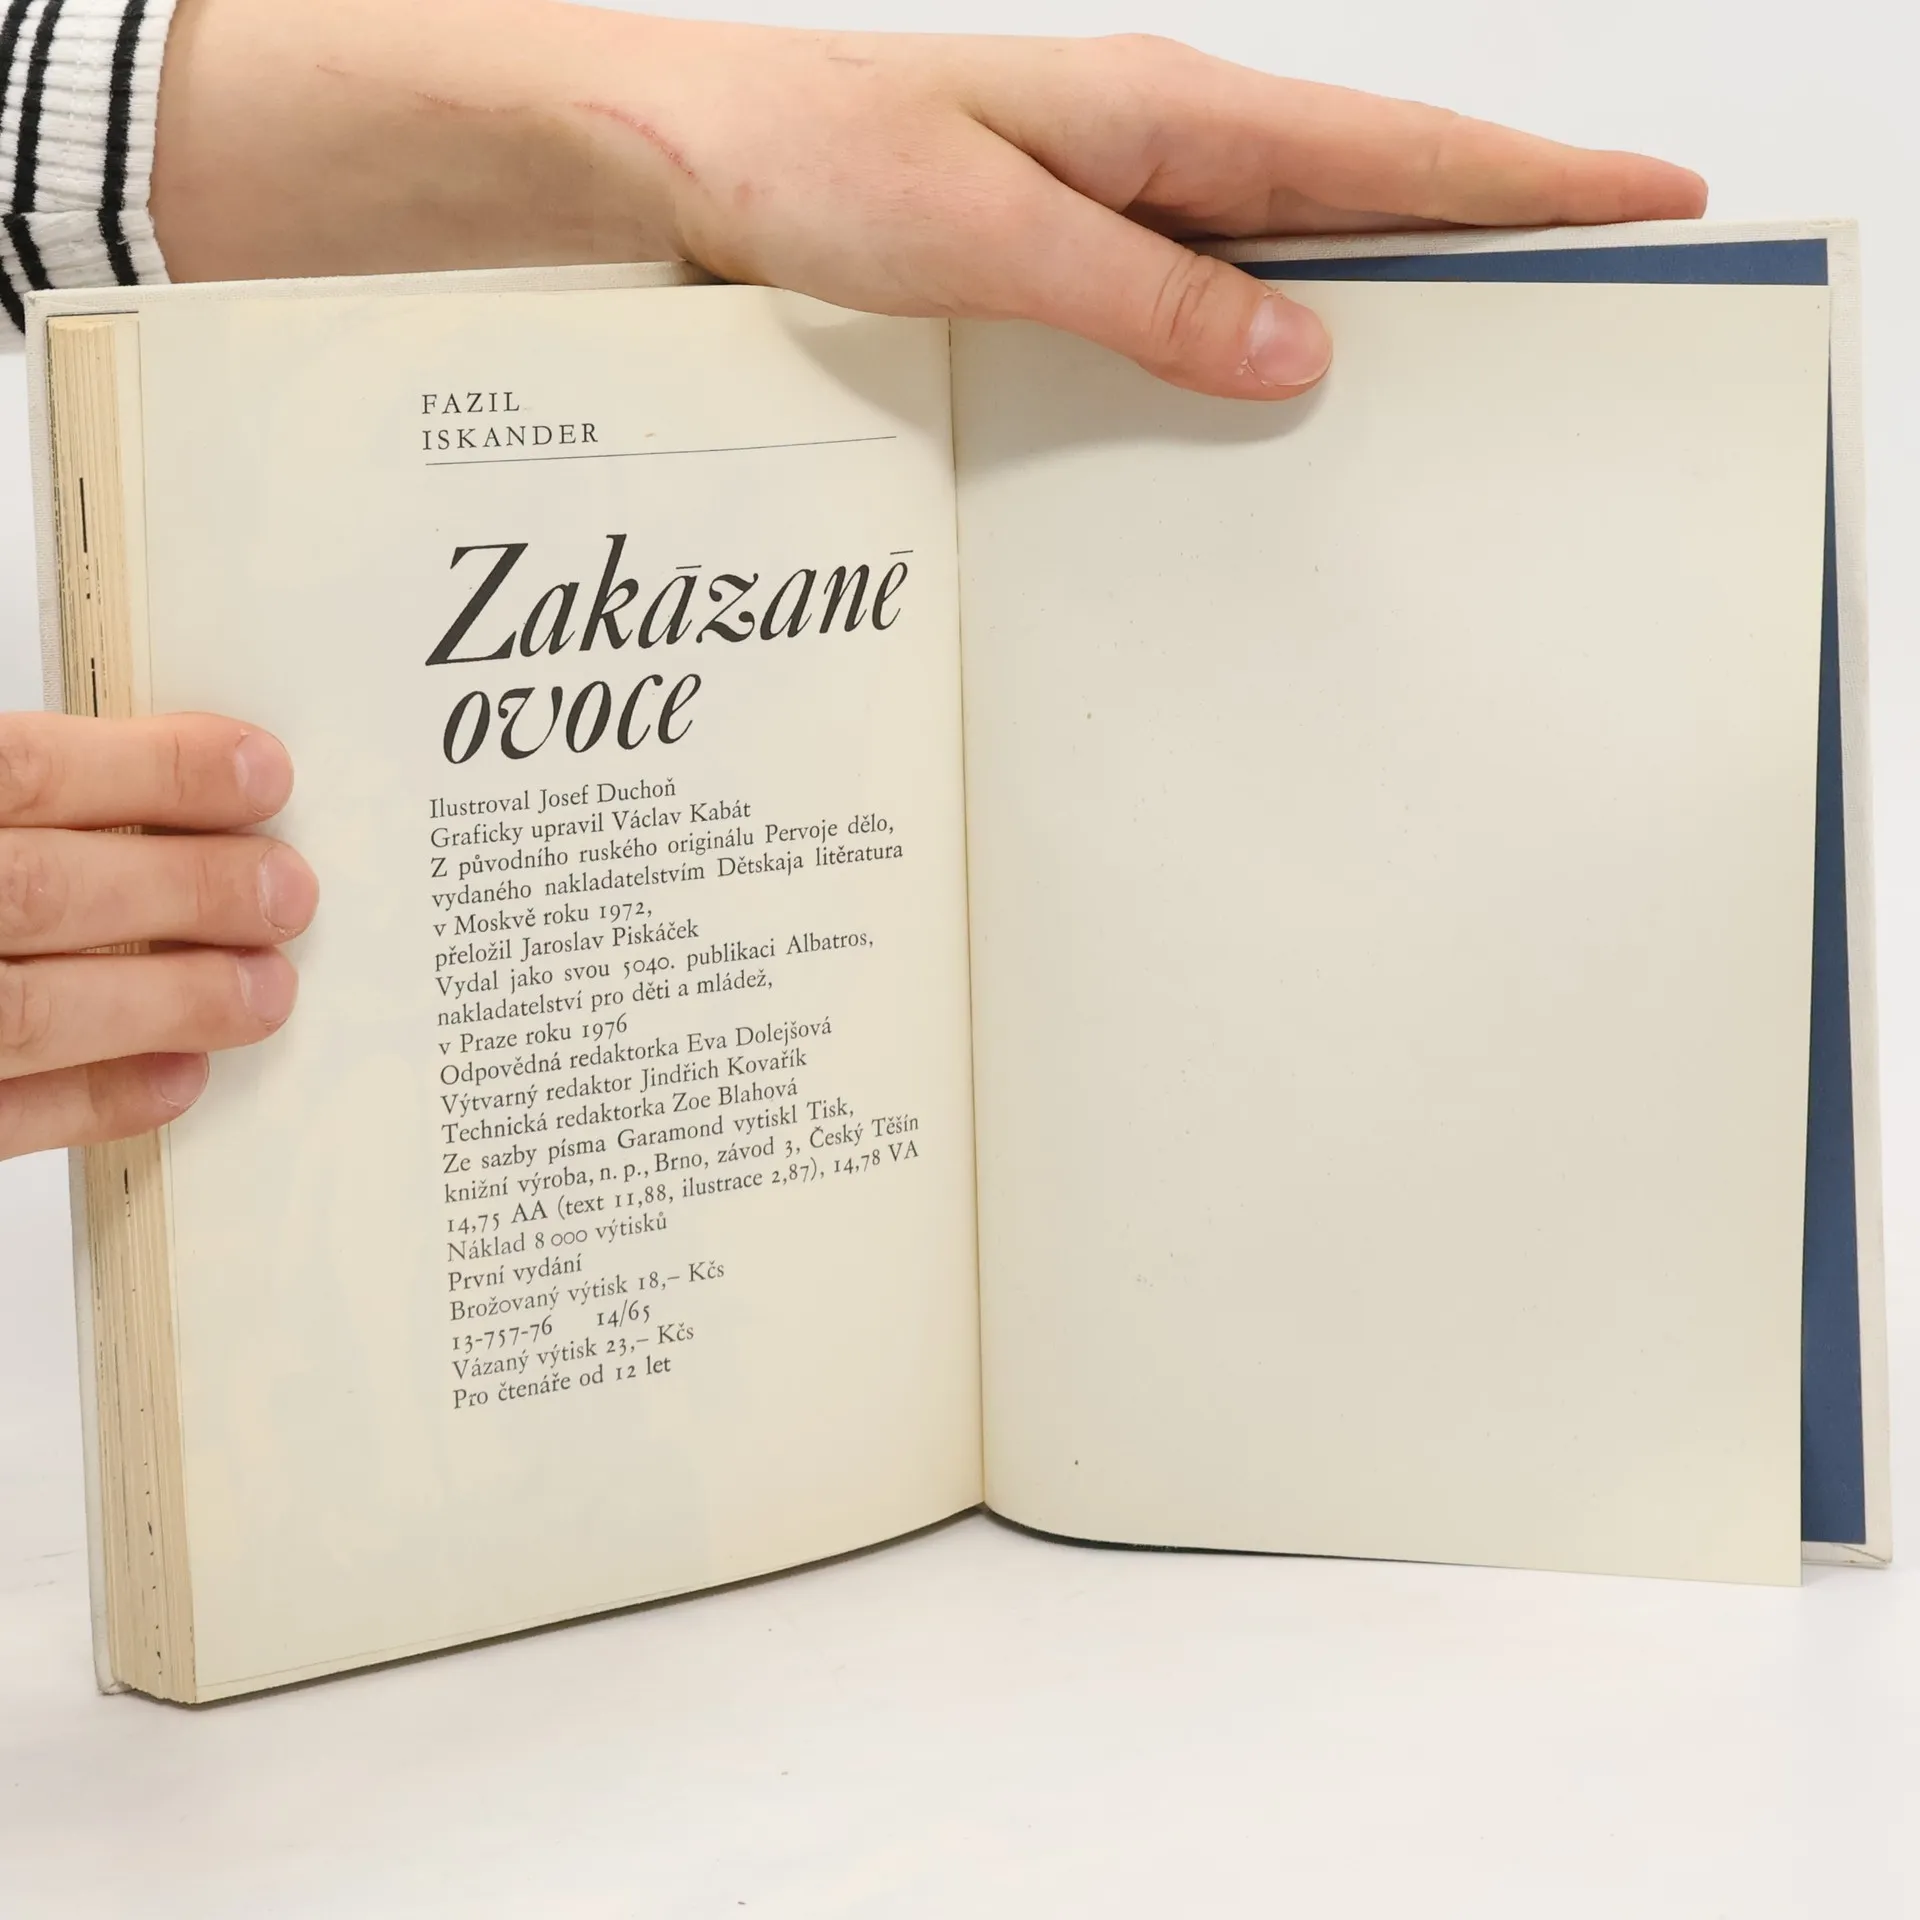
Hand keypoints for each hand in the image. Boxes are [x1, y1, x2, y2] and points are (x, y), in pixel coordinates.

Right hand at [0, 714, 316, 1158]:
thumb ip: (22, 801)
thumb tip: (148, 798)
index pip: (32, 772)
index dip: (158, 772)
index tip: (261, 773)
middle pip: (49, 893)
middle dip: (190, 889)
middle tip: (291, 892)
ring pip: (39, 1014)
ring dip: (173, 999)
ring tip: (268, 990)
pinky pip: (3, 1117)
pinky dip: (98, 1099)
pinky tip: (181, 1076)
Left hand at [151, 2, 1706, 399]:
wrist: (668, 164)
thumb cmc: (796, 155)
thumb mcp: (984, 230)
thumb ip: (1143, 291)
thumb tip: (1294, 348)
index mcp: (1160, 115)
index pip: (1390, 149)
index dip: (1529, 178)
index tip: (1654, 199)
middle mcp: (1149, 153)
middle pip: (1364, 195)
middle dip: (1494, 233)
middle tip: (1605, 287)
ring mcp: (1106, 209)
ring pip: (1285, 253)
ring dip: (1382, 294)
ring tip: (1478, 360)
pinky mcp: (1056, 264)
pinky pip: (1193, 299)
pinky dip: (1260, 335)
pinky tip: (1279, 393)